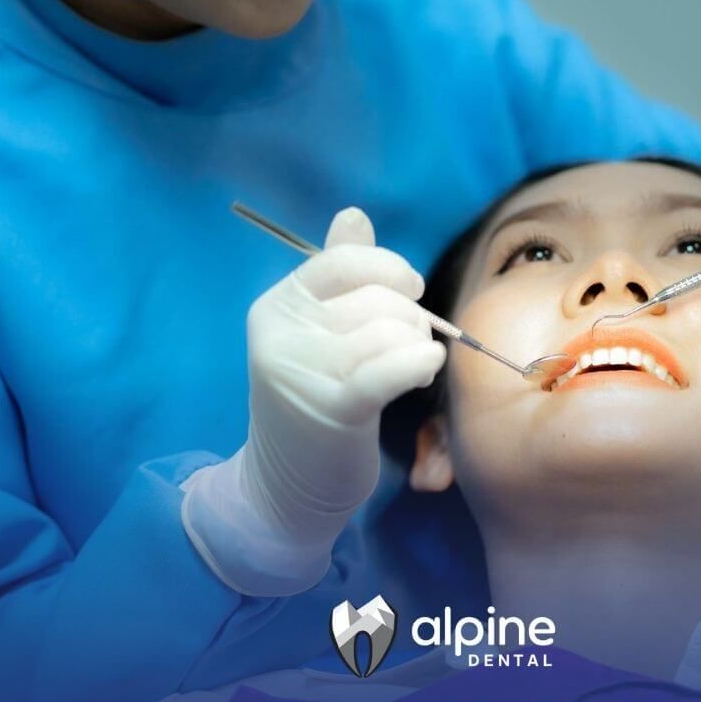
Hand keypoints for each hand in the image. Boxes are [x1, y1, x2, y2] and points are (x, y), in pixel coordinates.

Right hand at [183, 207, 445, 594]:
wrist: (289, 486)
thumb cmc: (317, 401)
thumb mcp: (320, 332)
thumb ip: (337, 274)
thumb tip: (354, 215)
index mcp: (279, 305)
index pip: (343, 261)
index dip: (388, 269)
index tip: (406, 291)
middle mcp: (283, 331)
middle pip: (377, 297)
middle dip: (409, 319)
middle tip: (405, 348)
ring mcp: (304, 369)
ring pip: (393, 330)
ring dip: (416, 348)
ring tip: (404, 371)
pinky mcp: (333, 408)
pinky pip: (393, 367)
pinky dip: (419, 365)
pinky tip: (422, 374)